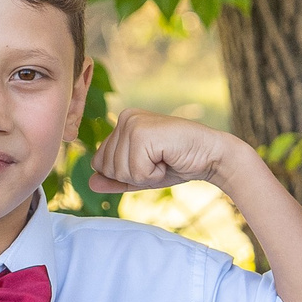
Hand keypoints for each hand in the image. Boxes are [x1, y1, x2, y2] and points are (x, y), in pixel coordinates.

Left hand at [84, 109, 240, 194]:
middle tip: (160, 161)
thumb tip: (90, 183)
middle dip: (135, 175)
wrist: (211, 156)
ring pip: (120, 171)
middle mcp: (125, 118)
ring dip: (146, 175)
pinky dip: (154, 175)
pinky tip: (168, 158)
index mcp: (122, 123)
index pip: (99, 162)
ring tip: (165, 158)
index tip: (151, 162)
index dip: (125, 174)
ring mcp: (133, 123)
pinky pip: (135, 172)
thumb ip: (116, 179)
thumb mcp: (142, 175)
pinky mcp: (143, 133)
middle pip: (107, 167)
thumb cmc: (179, 163)